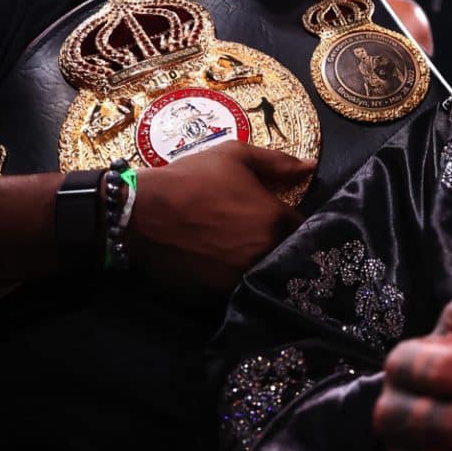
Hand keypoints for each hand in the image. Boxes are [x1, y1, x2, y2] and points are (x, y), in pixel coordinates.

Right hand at [128, 141, 308, 291]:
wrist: (141, 213)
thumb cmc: (192, 179)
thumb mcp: (235, 156)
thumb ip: (278, 162)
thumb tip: (310, 167)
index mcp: (276, 220)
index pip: (305, 230)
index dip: (297, 225)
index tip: (284, 221)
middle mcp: (264, 252)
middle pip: (287, 254)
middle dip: (282, 246)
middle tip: (262, 236)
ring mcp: (241, 276)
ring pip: (265, 273)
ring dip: (261, 264)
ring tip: (241, 250)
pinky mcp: (217, 294)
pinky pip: (239, 288)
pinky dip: (237, 279)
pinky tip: (224, 265)